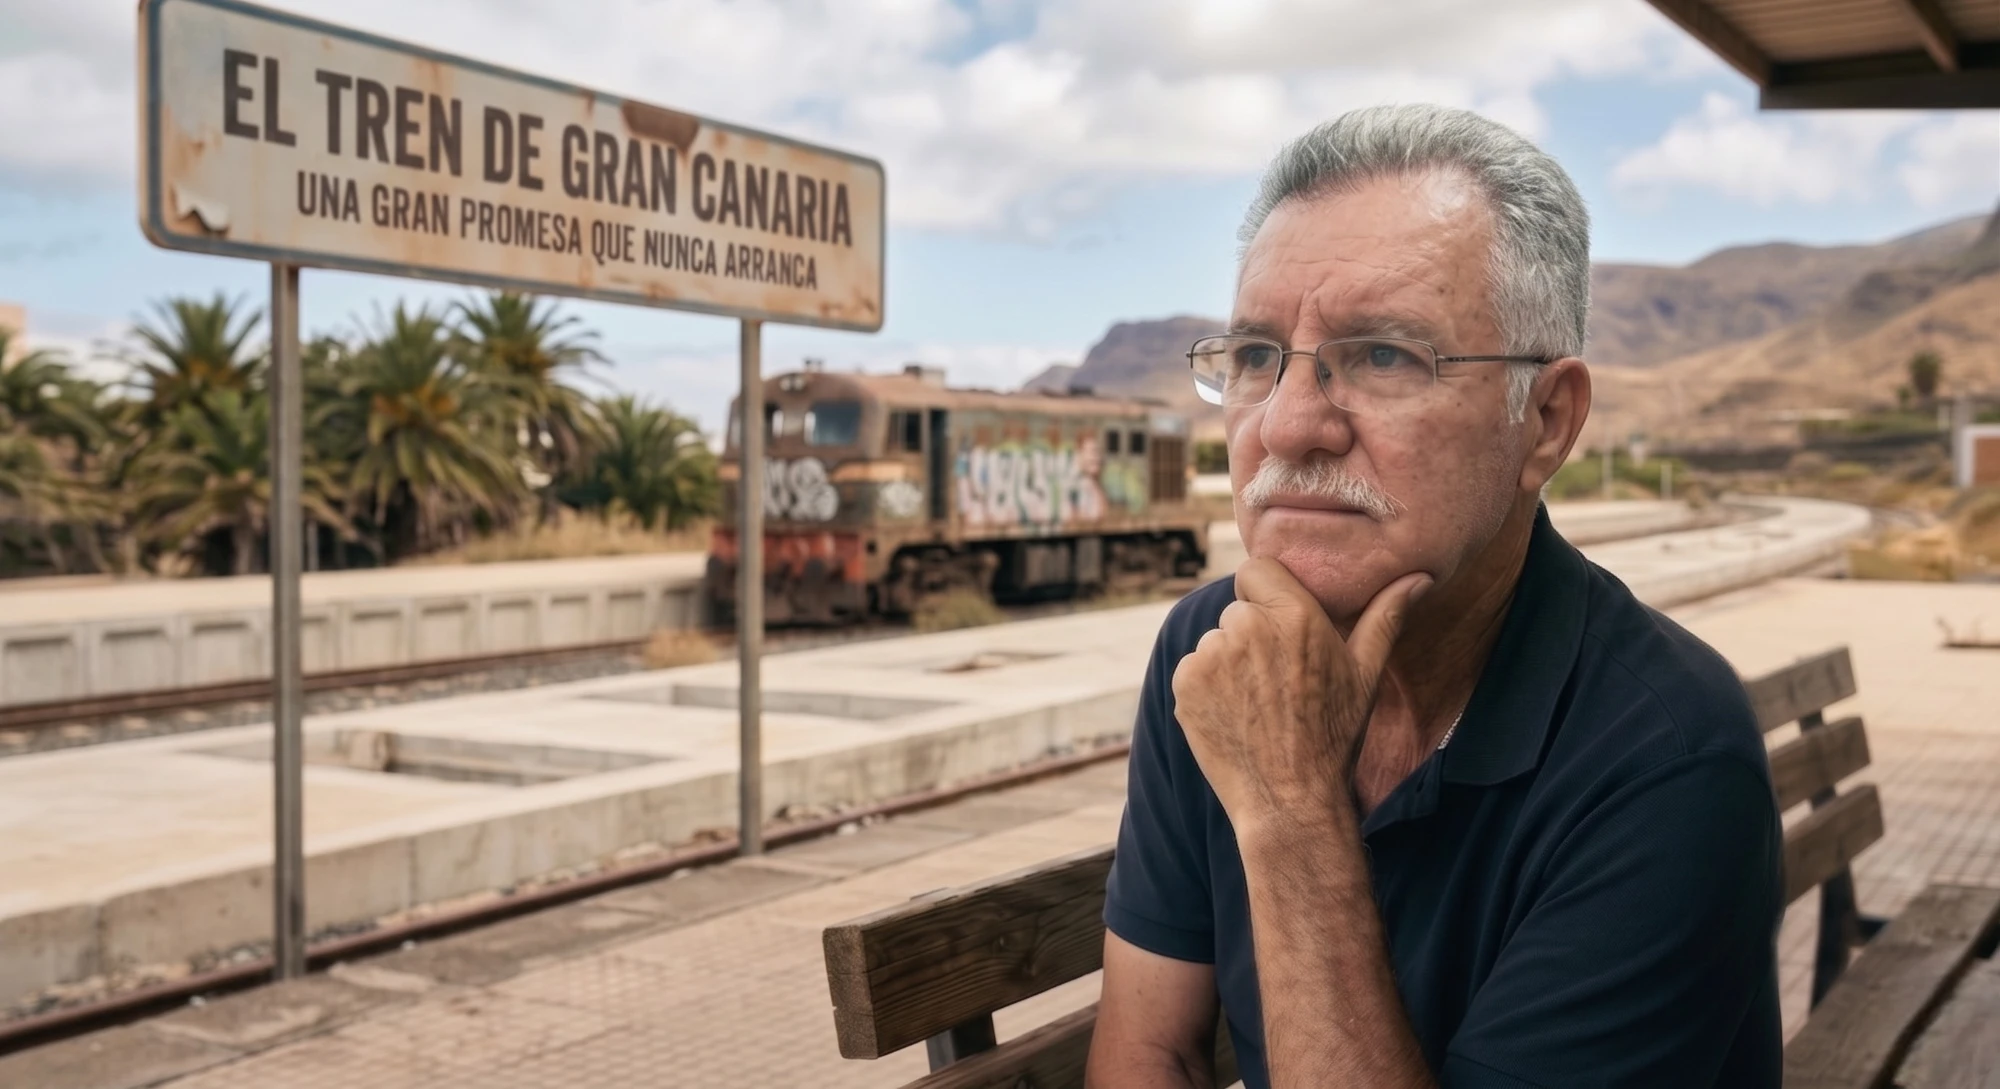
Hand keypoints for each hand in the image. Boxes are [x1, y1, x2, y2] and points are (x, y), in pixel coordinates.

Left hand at [1170, 558, 1431, 829]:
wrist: (1290, 800)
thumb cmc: (1334, 736)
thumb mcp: (1366, 675)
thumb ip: (1385, 617)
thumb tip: (1420, 578)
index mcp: (1294, 615)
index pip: (1257, 569)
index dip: (1266, 594)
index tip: (1279, 625)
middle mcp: (1246, 627)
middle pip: (1238, 609)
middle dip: (1253, 634)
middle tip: (1277, 679)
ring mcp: (1210, 655)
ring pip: (1215, 641)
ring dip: (1228, 662)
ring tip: (1258, 703)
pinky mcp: (1184, 683)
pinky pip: (1193, 669)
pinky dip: (1206, 687)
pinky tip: (1235, 715)